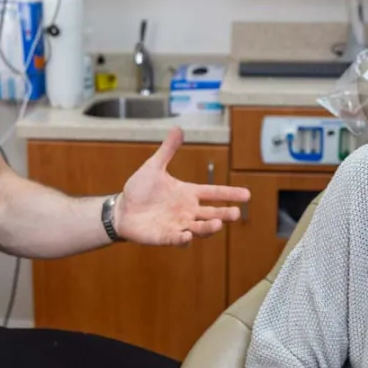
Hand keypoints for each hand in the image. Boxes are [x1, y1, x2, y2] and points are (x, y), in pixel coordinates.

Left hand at [114, 128, 250, 245]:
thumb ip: (168, 150)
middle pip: (212, 214)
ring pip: (199, 228)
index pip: (214, 193)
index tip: (247, 194)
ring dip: (209, 228)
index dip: (230, 194)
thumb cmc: (139, 190)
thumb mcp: (154, 166)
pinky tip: (188, 236)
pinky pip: (177, 239)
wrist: (121, 210)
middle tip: (236, 213)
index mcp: (188, 193)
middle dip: (225, 214)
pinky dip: (183, 239)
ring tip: (217, 224)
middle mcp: (188, 211)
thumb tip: (178, 128)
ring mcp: (178, 225)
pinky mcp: (166, 236)